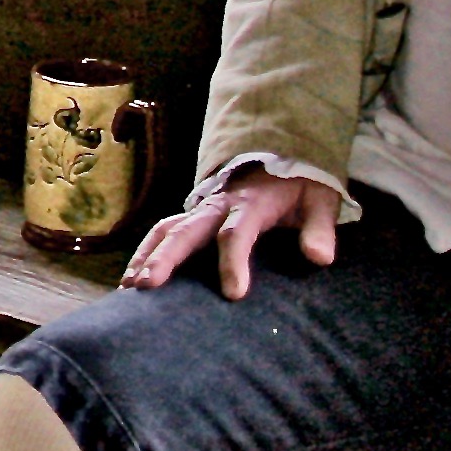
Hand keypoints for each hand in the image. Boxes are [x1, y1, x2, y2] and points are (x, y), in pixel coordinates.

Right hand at [120, 168, 340, 298]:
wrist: (279, 156)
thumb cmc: (299, 186)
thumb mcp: (319, 201)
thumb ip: (319, 229)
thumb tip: (320, 257)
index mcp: (250, 205)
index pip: (235, 233)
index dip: (233, 262)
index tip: (233, 294)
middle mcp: (217, 206)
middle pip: (185, 231)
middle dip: (165, 258)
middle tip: (148, 285)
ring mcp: (200, 210)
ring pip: (165, 230)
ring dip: (146, 256)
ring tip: (130, 286)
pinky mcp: (191, 216)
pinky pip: (161, 232)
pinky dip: (143, 253)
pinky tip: (129, 279)